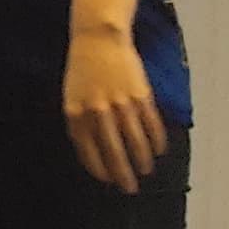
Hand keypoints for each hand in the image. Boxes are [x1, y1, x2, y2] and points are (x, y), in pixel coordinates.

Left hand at [63, 24, 168, 193]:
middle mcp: (98, 111)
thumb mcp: (71, 97)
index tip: (107, 180)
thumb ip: (80, 123)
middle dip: (122, 173)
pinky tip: (158, 150)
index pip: (88, 150)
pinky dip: (155, 140)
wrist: (98, 40)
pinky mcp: (141, 95)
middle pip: (113, 151)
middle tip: (130, 188)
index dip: (99, 169)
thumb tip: (94, 152)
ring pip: (135, 141)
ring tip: (145, 171)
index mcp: (77, 113)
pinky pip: (151, 125)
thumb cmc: (82, 70)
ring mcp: (121, 104)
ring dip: (141, 160)